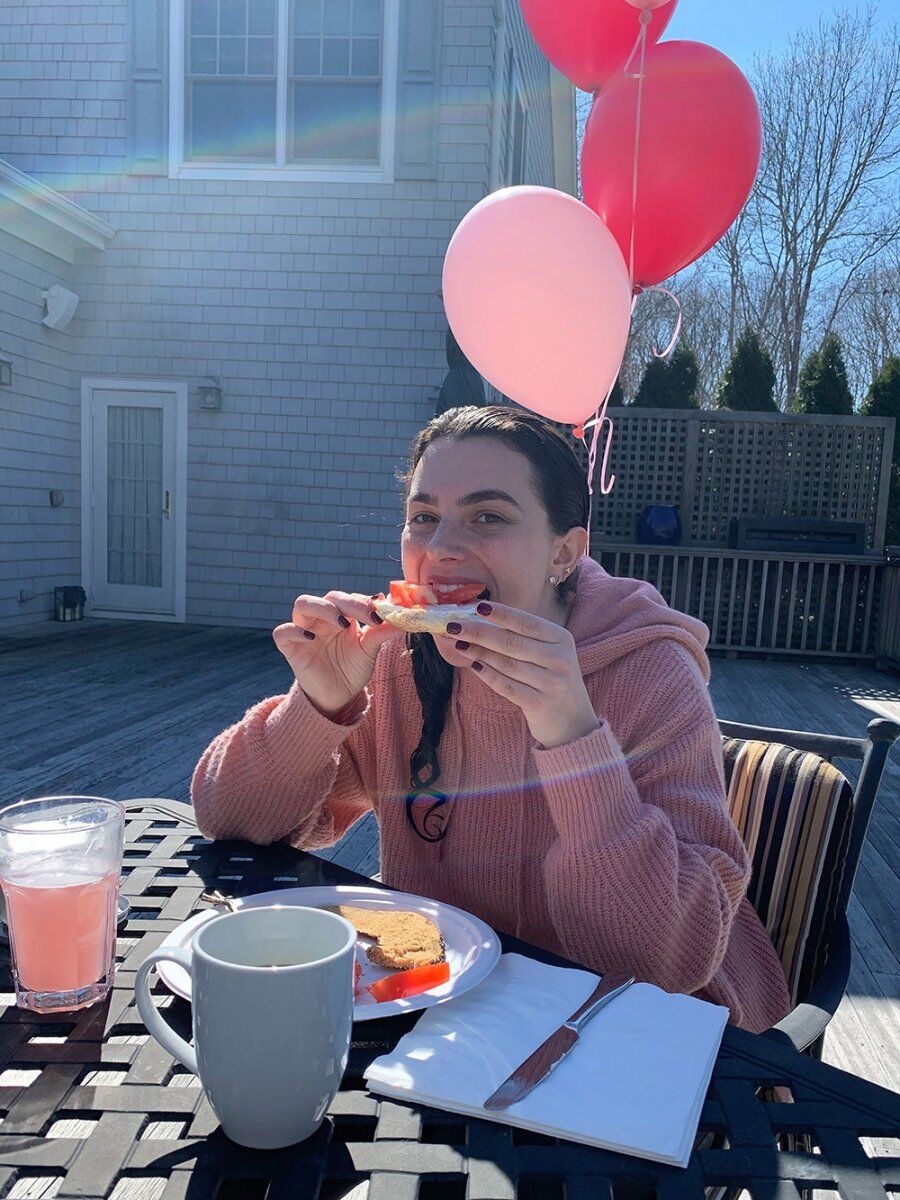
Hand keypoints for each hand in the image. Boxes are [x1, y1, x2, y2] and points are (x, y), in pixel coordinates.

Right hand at [273, 591, 403, 716]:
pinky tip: (310, 638)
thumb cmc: (352, 669)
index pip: (350, 598)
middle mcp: (322, 619)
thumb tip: (404, 618)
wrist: (338, 697)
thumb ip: (382, 632)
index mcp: (342, 616)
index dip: (364, 602)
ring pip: (303, 604)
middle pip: (329, 597)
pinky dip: (293, 631)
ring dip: (323, 608)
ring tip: (341, 624)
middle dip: (349, 603)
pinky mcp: (291, 648)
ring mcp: (305, 631)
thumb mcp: (369, 650)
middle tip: (367, 616)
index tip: (382, 612)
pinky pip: (282, 632)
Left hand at [438, 603, 600, 749]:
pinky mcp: (540, 704)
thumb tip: (482, 621)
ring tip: (460, 644)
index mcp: (562, 639)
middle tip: (454, 626)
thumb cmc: (553, 681)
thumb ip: (524, 639)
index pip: (526, 622)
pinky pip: (507, 686)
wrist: (573, 723)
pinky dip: (488, 675)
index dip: (501, 613)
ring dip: (479, 653)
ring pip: (507, 664)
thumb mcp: (550, 654)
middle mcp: (560, 659)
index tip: (477, 606)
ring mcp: (552, 683)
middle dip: (480, 632)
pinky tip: (473, 666)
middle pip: (512, 642)